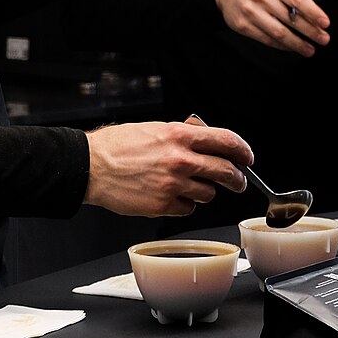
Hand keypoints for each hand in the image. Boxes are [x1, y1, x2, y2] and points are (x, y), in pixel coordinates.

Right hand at [83, 120, 252, 216]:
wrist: (91, 167)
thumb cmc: (118, 146)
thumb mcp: (154, 128)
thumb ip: (183, 134)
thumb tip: (206, 139)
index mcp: (179, 135)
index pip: (226, 141)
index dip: (243, 150)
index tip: (247, 158)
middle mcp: (180, 160)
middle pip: (226, 171)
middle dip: (237, 179)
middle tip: (237, 181)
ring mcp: (173, 184)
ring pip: (208, 194)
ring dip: (204, 191)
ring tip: (186, 185)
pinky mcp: (163, 205)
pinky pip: (188, 209)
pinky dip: (184, 204)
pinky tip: (169, 196)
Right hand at [212, 0, 330, 56]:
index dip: (313, 13)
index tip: (325, 23)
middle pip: (290, 18)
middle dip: (310, 31)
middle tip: (323, 39)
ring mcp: (250, 12)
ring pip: (279, 32)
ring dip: (297, 44)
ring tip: (310, 49)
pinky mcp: (243, 26)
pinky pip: (267, 39)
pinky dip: (282, 45)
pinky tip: (292, 47)